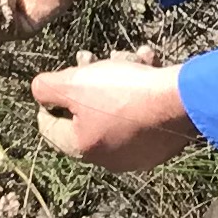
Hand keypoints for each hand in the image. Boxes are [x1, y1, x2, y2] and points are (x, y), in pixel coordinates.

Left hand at [29, 59, 196, 172]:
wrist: (179, 101)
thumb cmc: (122, 92)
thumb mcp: (74, 82)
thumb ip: (46, 87)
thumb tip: (38, 91)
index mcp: (81, 148)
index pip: (48, 126)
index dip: (50, 97)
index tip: (62, 78)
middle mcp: (107, 158)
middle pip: (84, 115)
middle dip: (87, 83)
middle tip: (90, 60)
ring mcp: (136, 154)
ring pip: (114, 110)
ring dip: (116, 80)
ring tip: (128, 59)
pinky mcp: (159, 146)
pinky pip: (140, 115)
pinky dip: (140, 91)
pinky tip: (147, 65)